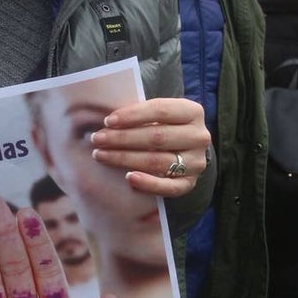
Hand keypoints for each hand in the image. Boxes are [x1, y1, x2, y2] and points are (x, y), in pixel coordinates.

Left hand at [90, 98, 210, 198]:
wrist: (185, 150)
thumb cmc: (164, 126)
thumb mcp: (158, 114)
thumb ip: (140, 114)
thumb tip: (108, 121)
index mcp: (192, 112)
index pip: (160, 110)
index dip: (132, 115)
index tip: (108, 121)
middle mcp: (199, 137)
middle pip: (156, 137)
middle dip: (122, 138)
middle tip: (98, 139)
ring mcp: (196, 162)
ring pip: (158, 161)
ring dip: (125, 158)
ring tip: (102, 155)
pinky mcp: (190, 183)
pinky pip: (168, 187)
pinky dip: (148, 183)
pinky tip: (129, 177)